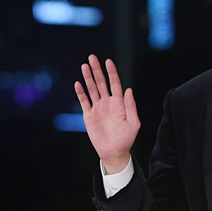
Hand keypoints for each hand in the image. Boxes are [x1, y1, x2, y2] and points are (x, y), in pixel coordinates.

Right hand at [74, 55, 140, 172]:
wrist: (114, 152)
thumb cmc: (126, 139)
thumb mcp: (133, 123)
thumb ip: (130, 106)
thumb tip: (128, 89)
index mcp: (119, 103)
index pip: (114, 84)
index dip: (111, 72)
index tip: (108, 61)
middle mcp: (108, 103)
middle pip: (101, 83)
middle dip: (97, 70)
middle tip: (92, 58)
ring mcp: (98, 108)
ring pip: (92, 89)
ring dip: (88, 78)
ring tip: (84, 66)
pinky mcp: (89, 116)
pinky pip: (84, 101)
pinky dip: (81, 93)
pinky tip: (78, 84)